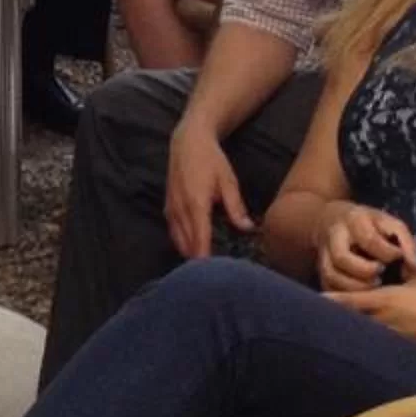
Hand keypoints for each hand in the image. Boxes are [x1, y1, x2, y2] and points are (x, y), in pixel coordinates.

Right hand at [166, 118, 248, 260]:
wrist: (187, 142)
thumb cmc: (211, 160)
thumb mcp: (228, 181)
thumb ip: (236, 207)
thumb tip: (248, 228)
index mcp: (196, 204)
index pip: (200, 241)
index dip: (207, 261)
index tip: (219, 274)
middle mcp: (179, 210)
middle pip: (187, 247)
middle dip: (200, 262)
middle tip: (219, 272)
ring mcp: (171, 210)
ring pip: (178, 243)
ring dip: (191, 254)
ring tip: (209, 264)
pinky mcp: (167, 209)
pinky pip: (173, 234)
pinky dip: (184, 244)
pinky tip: (197, 247)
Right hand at [315, 202, 415, 293]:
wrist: (333, 219)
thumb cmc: (370, 225)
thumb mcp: (390, 224)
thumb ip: (406, 242)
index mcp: (354, 220)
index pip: (368, 239)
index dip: (385, 252)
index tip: (397, 258)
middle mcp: (334, 236)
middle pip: (342, 258)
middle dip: (364, 271)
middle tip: (380, 277)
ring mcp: (323, 254)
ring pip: (331, 274)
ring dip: (354, 286)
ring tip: (372, 287)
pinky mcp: (319, 270)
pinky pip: (327, 286)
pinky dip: (344, 294)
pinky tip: (360, 296)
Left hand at [324, 266, 415, 350]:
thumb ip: (402, 271)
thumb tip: (393, 265)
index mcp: (387, 301)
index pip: (351, 301)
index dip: (332, 300)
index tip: (314, 299)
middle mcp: (384, 322)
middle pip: (352, 321)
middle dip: (338, 317)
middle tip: (318, 315)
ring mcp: (392, 338)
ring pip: (364, 334)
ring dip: (353, 329)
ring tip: (337, 327)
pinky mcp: (401, 349)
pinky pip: (379, 343)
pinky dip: (370, 340)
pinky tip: (364, 341)